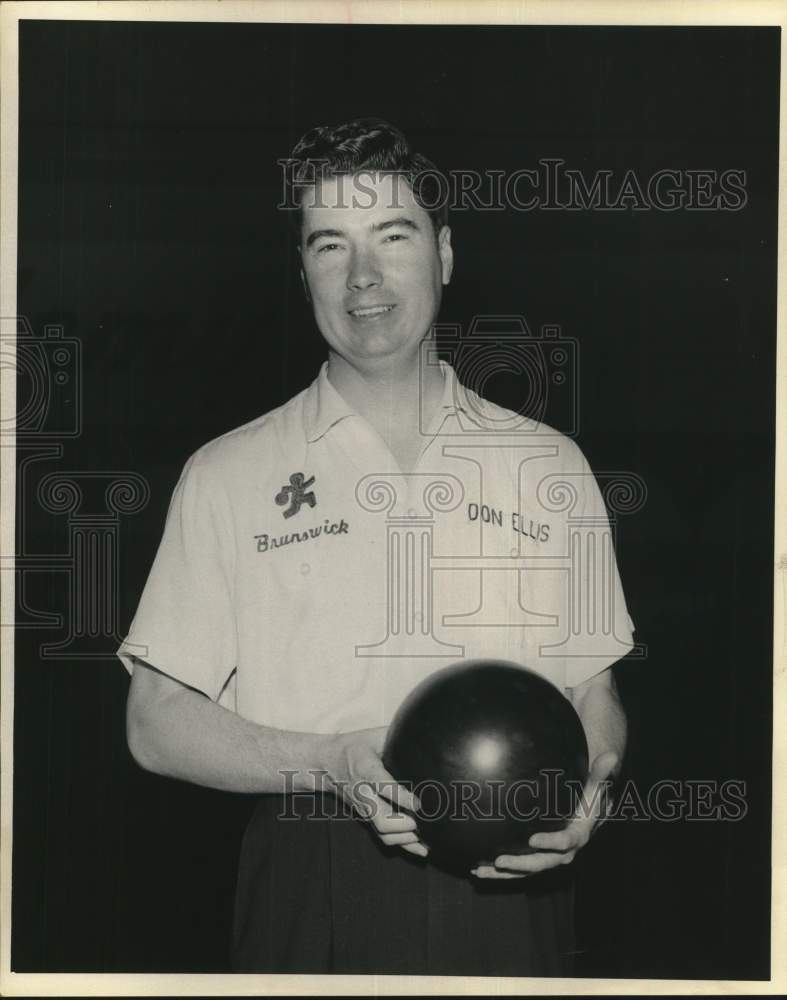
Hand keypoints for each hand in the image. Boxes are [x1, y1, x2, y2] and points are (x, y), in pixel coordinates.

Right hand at [324, 727, 428, 858]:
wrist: (325, 763)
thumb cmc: (355, 745)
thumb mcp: (373, 735)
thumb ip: (395, 735)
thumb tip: (426, 732)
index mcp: (365, 769)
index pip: (382, 786)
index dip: (401, 797)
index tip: (420, 803)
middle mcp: (363, 792)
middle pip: (381, 818)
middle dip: (406, 825)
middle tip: (426, 821)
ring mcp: (364, 808)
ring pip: (383, 831)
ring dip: (406, 838)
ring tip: (429, 836)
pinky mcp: (366, 817)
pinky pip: (383, 837)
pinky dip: (403, 845)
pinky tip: (423, 849)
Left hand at [472, 751, 617, 878]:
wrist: (587, 815)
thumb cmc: (589, 796)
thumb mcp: (595, 784)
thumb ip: (600, 772)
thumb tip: (612, 755)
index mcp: (579, 834)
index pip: (566, 841)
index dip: (551, 842)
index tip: (531, 839)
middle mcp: (564, 852)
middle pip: (544, 863)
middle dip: (522, 864)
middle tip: (500, 861)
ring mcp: (549, 857)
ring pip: (528, 871)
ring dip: (505, 874)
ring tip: (481, 870)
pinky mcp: (537, 858)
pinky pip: (519, 869)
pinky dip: (499, 873)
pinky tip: (477, 869)